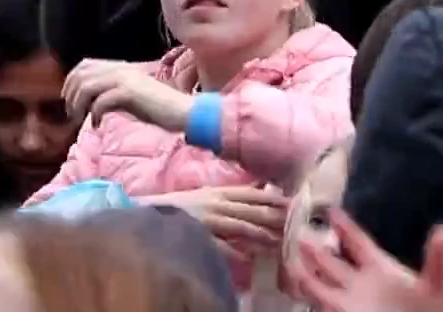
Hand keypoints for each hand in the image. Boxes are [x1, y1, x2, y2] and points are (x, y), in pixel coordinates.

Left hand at [63, 58, 191, 131]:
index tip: (70, 101)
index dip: (71, 81)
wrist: (182, 112)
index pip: (85, 64)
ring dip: (79, 105)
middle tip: (74, 114)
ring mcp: (126, 79)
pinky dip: (95, 115)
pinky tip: (99, 125)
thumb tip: (89, 102)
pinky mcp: (130, 92)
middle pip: (81, 74)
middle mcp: (122, 69)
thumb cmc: (159, 109)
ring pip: (87, 86)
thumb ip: (112, 93)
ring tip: (81, 120)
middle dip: (71, 95)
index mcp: (122, 68)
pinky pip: (100, 101)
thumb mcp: (130, 98)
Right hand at [147, 186, 290, 251]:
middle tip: (291, 225)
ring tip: (276, 243)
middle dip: (272, 218)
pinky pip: (219, 245)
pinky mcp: (198, 236)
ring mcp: (208, 220)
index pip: (252, 193)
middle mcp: (216, 203)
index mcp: (220, 192)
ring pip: (240, 227)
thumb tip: (261, 186)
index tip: (291, 203)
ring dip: (260, 235)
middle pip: (251, 210)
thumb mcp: (210, 193)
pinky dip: (233, 251)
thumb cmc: (184, 205)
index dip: (272, 198)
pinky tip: (246, 257)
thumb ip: (234, 193)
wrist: (151, 212)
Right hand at [290, 208, 442, 311]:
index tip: (330, 210)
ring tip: (289, 256)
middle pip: (333, 262)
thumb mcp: (436, 284)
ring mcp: (350, 301)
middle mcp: (361, 282)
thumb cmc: (433, 311)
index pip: (358, 242)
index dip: (345, 226)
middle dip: (316, 248)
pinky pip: (321, 302)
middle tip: (298, 230)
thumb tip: (441, 229)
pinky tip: (295, 281)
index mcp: (381, 268)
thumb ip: (437, 259)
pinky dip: (308, 291)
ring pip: (321, 282)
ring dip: (306, 270)